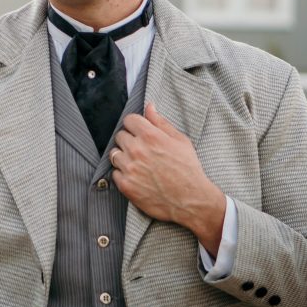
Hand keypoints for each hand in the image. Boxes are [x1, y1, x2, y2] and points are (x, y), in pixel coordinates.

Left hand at [109, 102, 225, 255]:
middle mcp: (137, 150)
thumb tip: (149, 107)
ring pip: (115, 154)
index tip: (140, 132)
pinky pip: (114, 173)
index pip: (129, 120)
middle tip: (142, 150)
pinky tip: (137, 176)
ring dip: (124, 157)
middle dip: (129, 140)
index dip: (135, 125)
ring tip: (139, 164)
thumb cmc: (188, 169)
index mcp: (151, 136)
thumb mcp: (180, 141)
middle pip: (120, 136)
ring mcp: (130, 168)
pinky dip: (123, 174)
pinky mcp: (126, 185)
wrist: (191, 200)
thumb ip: (161, 122)